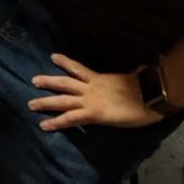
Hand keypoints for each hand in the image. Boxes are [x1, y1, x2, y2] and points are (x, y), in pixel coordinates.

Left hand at [28, 55, 161, 130]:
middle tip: (33, 80)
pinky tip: (44, 126)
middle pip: (65, 82)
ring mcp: (91, 100)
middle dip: (49, 81)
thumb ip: (134, 73)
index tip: (53, 57)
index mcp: (101, 78)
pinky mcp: (93, 113)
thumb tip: (142, 68)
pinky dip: (56, 122)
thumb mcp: (137, 77)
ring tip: (30, 104)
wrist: (152, 95)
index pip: (79, 69)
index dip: (65, 63)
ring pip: (63, 99)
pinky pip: (71, 118)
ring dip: (45, 101)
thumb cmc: (148, 88)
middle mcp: (92, 87)